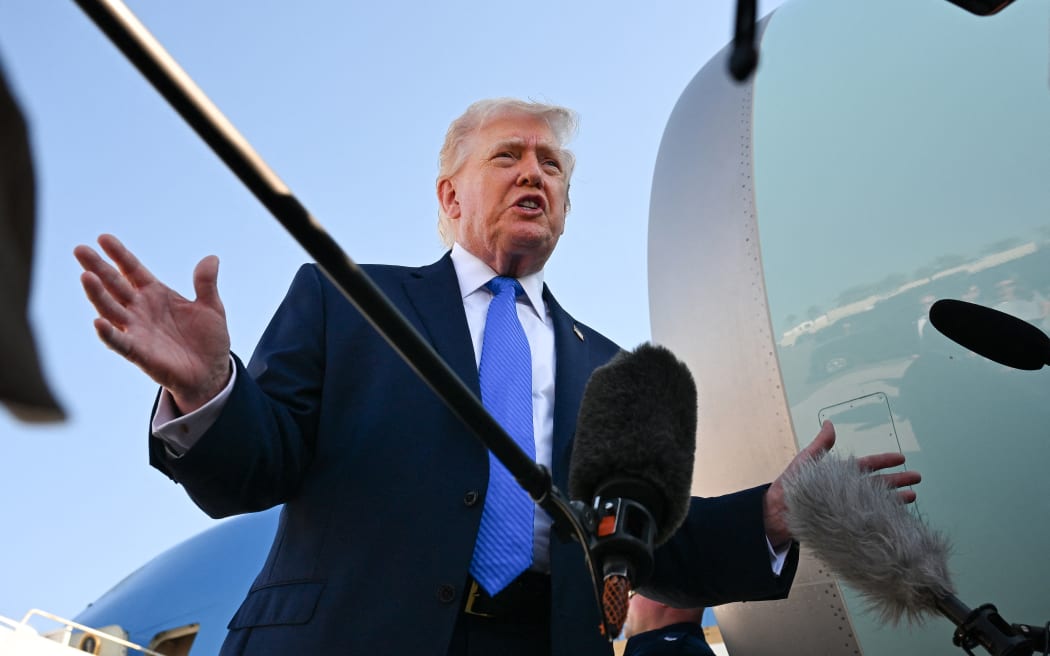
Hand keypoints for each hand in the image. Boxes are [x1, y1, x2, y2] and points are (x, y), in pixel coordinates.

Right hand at [74, 234, 230, 412]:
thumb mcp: (212, 307)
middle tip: (80, 250)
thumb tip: (211, 258)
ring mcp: (137, 330)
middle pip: (115, 285)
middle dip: (98, 268)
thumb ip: (206, 284)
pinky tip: (98, 322)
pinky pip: (119, 342)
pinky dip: (108, 333)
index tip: (103, 238)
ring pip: (111, 309)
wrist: (211, 372)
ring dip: (98, 295)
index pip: (133, 270)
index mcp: (156, 294)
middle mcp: (141, 309)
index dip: (119, 255)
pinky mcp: (139, 352)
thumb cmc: (208, 339)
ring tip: (85, 276)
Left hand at [762, 420, 920, 546]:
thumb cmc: (791, 487)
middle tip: (918, 478)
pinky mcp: (847, 524)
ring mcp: (848, 508)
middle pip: (878, 484)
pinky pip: (870, 519)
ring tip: (913, 497)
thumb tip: (829, 423)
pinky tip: (896, 518)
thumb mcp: (806, 463)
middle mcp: (847, 492)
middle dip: (898, 480)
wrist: (777, 515)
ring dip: (895, 498)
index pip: (867, 467)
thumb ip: (820, 445)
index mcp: (839, 476)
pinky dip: (883, 517)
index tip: (902, 458)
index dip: (884, 462)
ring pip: (877, 501)